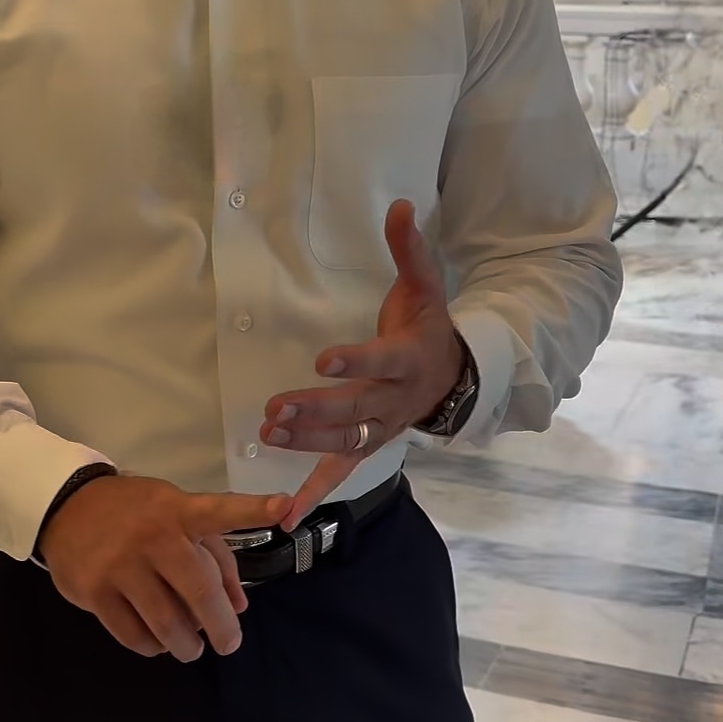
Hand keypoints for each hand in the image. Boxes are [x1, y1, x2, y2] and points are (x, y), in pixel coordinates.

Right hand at [38, 473, 292, 662]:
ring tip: (191, 648)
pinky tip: (157, 642)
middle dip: (220, 625)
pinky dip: (152, 646)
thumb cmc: (135, 513)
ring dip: (185, 645)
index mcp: (178, 512)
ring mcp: (120, 565)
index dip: (253, 509)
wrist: (66, 507)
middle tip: (229, 643)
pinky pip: (133, 634)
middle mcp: (152, 536)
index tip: (286, 506)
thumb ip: (215, 557)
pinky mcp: (93, 591)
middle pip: (198, 590)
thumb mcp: (176, 515)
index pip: (220, 511)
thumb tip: (240, 607)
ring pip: (166, 622)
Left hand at [260, 200, 463, 528]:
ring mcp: (380, 428)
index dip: (353, 362)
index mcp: (405, 359)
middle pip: (354, 409)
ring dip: (305, 441)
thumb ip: (409, 248)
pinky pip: (341, 473)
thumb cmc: (429, 327)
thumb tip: (400, 204)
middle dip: (315, 410)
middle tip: (275, 408)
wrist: (455, 377)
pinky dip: (313, 495)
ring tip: (267, 433)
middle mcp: (393, 400)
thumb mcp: (426, 285)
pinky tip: (284, 517)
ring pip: (343, 440)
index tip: (322, 360)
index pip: (378, 362)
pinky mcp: (368, 445)